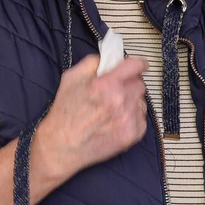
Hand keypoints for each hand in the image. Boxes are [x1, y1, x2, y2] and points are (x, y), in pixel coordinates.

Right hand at [33, 53, 148, 182]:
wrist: (62, 145)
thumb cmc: (64, 112)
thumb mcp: (71, 78)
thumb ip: (92, 63)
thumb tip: (108, 59)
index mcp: (106, 84)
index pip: (136, 66)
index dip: (138, 63)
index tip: (138, 66)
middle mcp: (120, 100)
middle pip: (140, 84)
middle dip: (130, 84)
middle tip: (117, 90)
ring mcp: (128, 119)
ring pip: (141, 101)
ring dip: (132, 101)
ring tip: (114, 108)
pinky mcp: (132, 135)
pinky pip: (142, 119)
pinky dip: (133, 117)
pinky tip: (117, 120)